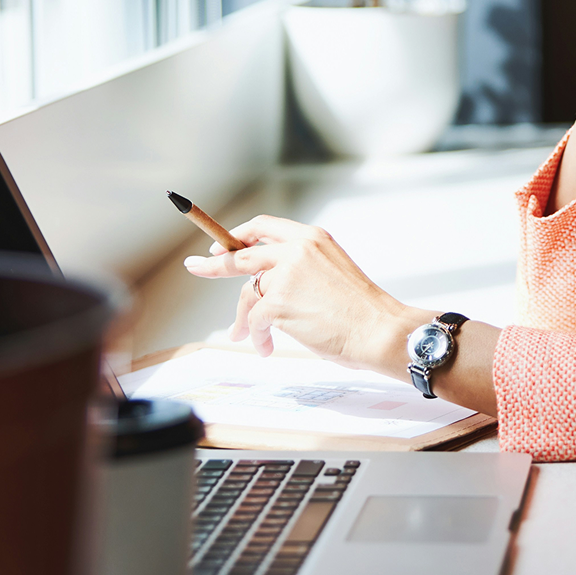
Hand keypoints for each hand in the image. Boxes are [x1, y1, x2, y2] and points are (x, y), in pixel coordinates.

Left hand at [183, 214, 420, 374]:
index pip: (265, 226)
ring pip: (248, 293)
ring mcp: (286, 274)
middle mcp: (297, 249)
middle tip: (197, 266)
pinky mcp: (279, 301)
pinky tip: (266, 347)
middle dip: (214, 263)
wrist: (378, 329)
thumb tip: (264, 287)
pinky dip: (258, 336)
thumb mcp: (330, 273)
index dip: (240, 234)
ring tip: (247, 336)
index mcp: (313, 238)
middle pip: (241, 253)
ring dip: (244, 318)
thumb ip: (300, 270)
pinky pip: (255, 319)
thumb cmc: (360, 310)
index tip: (223, 244)